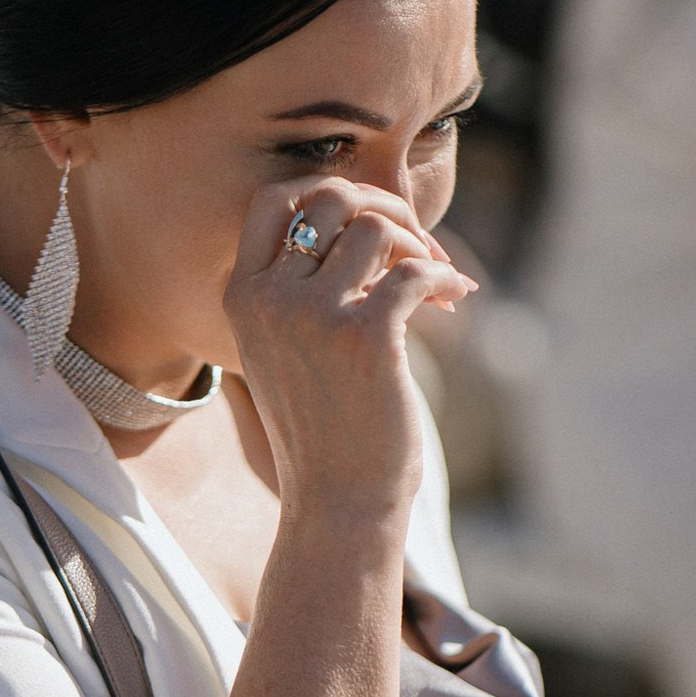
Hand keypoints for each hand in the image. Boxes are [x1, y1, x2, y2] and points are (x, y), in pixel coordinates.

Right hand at [224, 176, 473, 520]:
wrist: (338, 504)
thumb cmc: (322, 432)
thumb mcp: (286, 351)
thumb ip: (305, 290)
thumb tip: (373, 221)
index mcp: (242, 296)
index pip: (275, 199)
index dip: (331, 192)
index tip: (369, 221)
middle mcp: (268, 298)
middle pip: (331, 197)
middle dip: (385, 208)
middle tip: (416, 246)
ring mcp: (312, 316)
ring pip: (376, 226)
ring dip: (419, 244)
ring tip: (434, 280)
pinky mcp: (364, 337)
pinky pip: (415, 271)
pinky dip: (444, 278)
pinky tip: (453, 300)